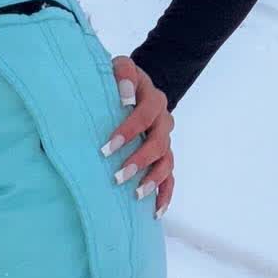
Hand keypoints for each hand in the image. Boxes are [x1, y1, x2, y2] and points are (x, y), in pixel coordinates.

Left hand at [99, 56, 172, 218]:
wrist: (132, 84)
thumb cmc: (116, 78)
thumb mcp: (117, 67)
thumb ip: (121, 74)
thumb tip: (125, 96)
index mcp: (153, 97)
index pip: (144, 115)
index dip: (128, 131)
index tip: (107, 147)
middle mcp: (163, 119)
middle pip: (158, 143)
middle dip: (139, 160)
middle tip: (118, 176)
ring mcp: (165, 138)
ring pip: (166, 162)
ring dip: (153, 179)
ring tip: (136, 194)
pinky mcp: (164, 154)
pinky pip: (170, 176)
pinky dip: (166, 193)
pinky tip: (156, 210)